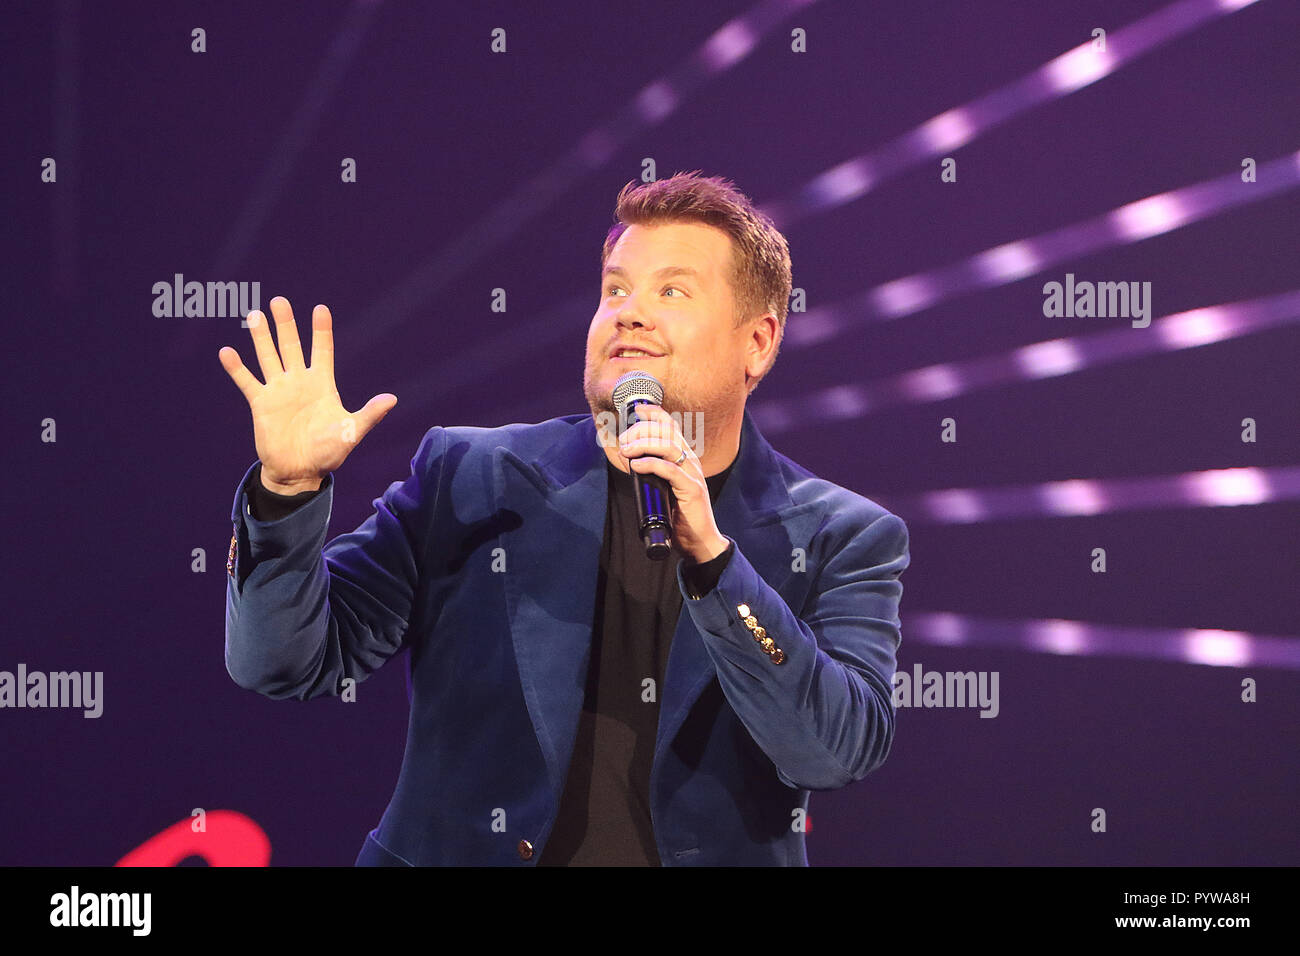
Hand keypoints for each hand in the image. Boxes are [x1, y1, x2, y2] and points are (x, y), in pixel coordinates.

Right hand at [218, 297, 395, 493]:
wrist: (300, 472)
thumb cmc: (329, 452)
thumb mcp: (351, 431)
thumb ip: (369, 414)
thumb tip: (392, 399)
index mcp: (322, 384)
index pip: (322, 350)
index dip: (321, 331)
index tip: (320, 308)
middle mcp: (299, 381)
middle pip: (291, 346)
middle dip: (285, 324)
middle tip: (279, 301)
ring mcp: (279, 390)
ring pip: (268, 357)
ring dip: (261, 337)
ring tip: (254, 315)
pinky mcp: (261, 404)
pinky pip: (247, 381)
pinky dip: (237, 368)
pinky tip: (226, 351)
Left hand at [619, 403, 728, 563]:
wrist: (699, 540)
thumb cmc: (679, 514)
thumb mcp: (664, 487)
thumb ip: (654, 473)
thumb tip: (631, 461)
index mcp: (684, 457)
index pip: (671, 426)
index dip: (655, 414)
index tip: (638, 409)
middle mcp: (690, 461)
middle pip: (667, 432)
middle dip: (641, 430)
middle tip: (623, 441)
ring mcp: (692, 474)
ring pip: (668, 446)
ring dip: (644, 444)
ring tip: (626, 451)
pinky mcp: (691, 489)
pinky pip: (671, 470)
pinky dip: (651, 464)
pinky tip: (636, 466)